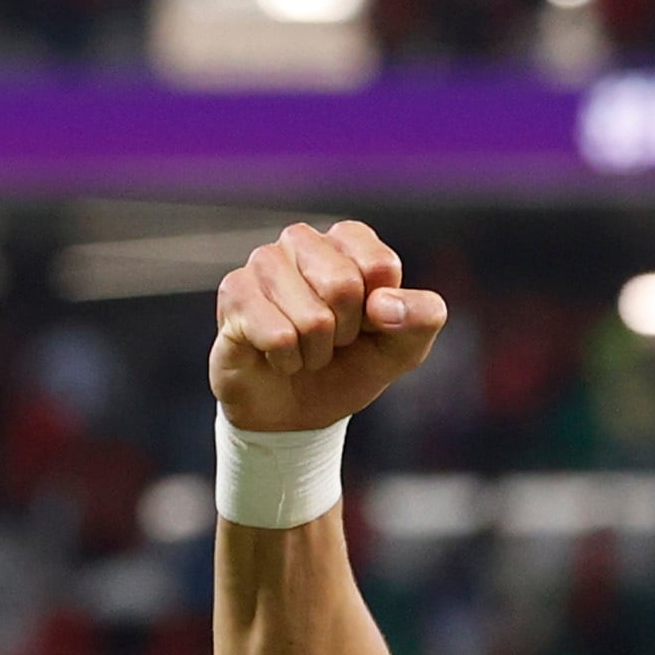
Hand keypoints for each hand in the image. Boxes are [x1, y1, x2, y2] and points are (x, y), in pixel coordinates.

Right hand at [210, 222, 449, 432]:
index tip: (366, 325)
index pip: (380, 265)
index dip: (379, 313)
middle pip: (343, 286)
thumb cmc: (349, 368)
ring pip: (311, 317)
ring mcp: (262, 263)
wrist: (296, 413)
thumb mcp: (402, 349)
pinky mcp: (233, 294)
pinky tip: (278, 358)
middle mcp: (302, 241)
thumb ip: (420, 319)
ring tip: (304, 350)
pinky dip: (288, 362)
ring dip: (314, 351)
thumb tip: (385, 305)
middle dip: (345, 333)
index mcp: (348, 241)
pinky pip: (279, 336)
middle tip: (332, 341)